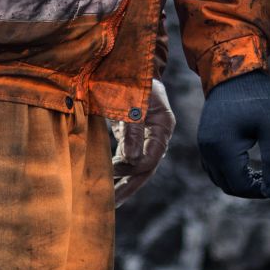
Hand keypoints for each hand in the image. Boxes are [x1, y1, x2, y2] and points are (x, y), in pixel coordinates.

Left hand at [111, 79, 173, 204]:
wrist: (131, 64)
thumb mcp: (133, 101)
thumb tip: (131, 160)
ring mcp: (149, 137)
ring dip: (122, 183)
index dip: (131, 168)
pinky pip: (129, 160)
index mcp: (163, 125)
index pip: (151, 157)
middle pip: (146, 169)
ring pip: (138, 168)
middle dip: (128, 187)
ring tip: (105, 202)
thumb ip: (133, 130)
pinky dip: (119, 171)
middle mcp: (159, 135)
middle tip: (110, 205)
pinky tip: (107, 183)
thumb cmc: (133, 80)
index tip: (110, 170)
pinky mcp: (136, 137)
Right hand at [198, 71, 269, 199]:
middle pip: (228, 186)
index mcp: (222, 148)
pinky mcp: (204, 141)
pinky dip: (230, 173)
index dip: (260, 191)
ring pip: (219, 179)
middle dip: (250, 188)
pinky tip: (248, 165)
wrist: (234, 72)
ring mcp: (203, 146)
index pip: (240, 185)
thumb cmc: (255, 97)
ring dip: (239, 182)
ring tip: (262, 173)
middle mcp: (207, 151)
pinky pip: (214, 168)